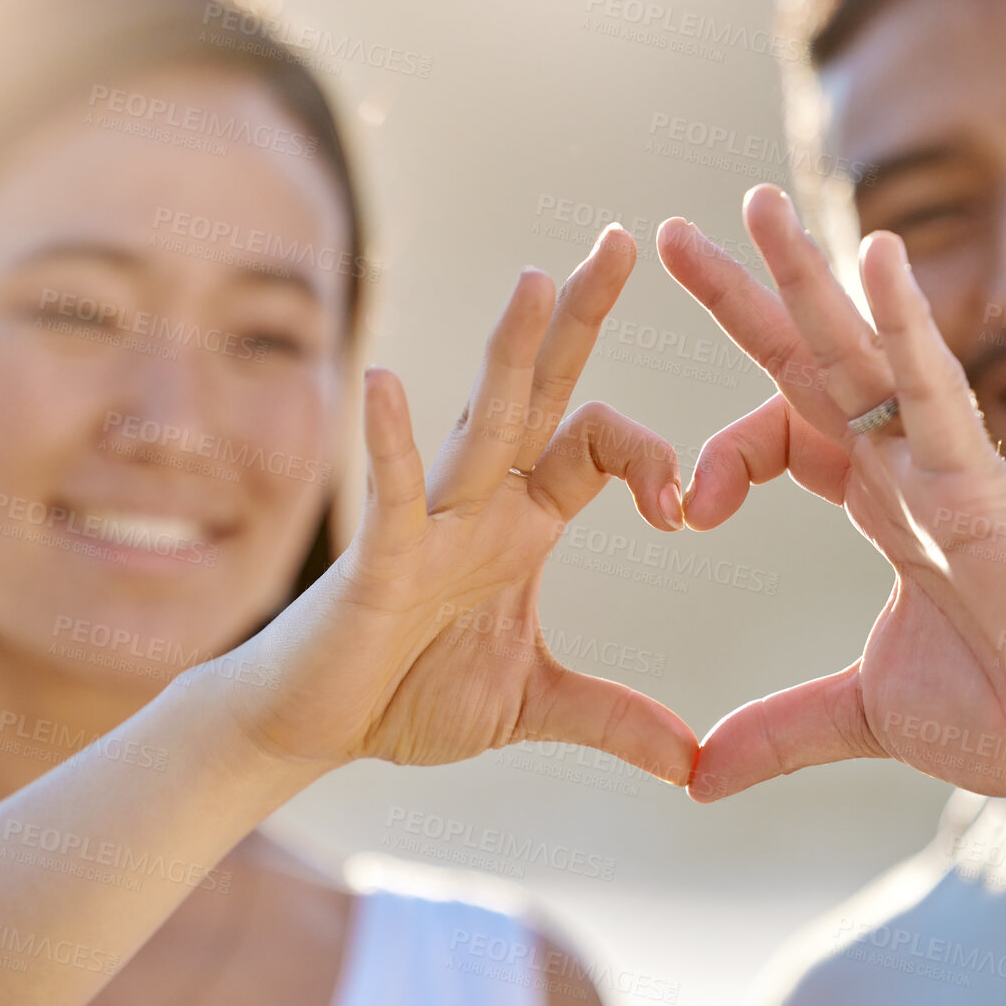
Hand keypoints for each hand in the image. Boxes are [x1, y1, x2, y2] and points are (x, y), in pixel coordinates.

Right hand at [222, 226, 697, 784]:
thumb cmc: (410, 695)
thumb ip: (613, 719)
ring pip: (478, 425)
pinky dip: (391, 444)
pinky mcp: (376, 560)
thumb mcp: (534, 707)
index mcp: (525, 523)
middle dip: (579, 321)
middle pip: (542, 395)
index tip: (683, 511)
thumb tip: (691, 764)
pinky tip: (387, 383)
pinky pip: (391, 495)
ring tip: (534, 280)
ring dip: (507, 356)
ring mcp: (429, 523)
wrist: (315, 729)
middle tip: (621, 241)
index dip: (652, 462)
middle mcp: (482, 503)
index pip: (598, 449)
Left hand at [659, 186, 1005, 802]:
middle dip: (743, 298)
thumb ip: (782, 731)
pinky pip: (938, 390)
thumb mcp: (868, 714)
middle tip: (670, 235)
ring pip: (863, 353)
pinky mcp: (987, 483)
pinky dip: (907, 324)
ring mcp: (944, 464)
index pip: (782, 433)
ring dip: (809, 278)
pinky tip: (876, 256)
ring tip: (753, 207)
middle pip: (806, 362)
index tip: (680, 511)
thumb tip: (694, 777)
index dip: (721, 454)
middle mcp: (903, 466)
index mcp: (878, 502)